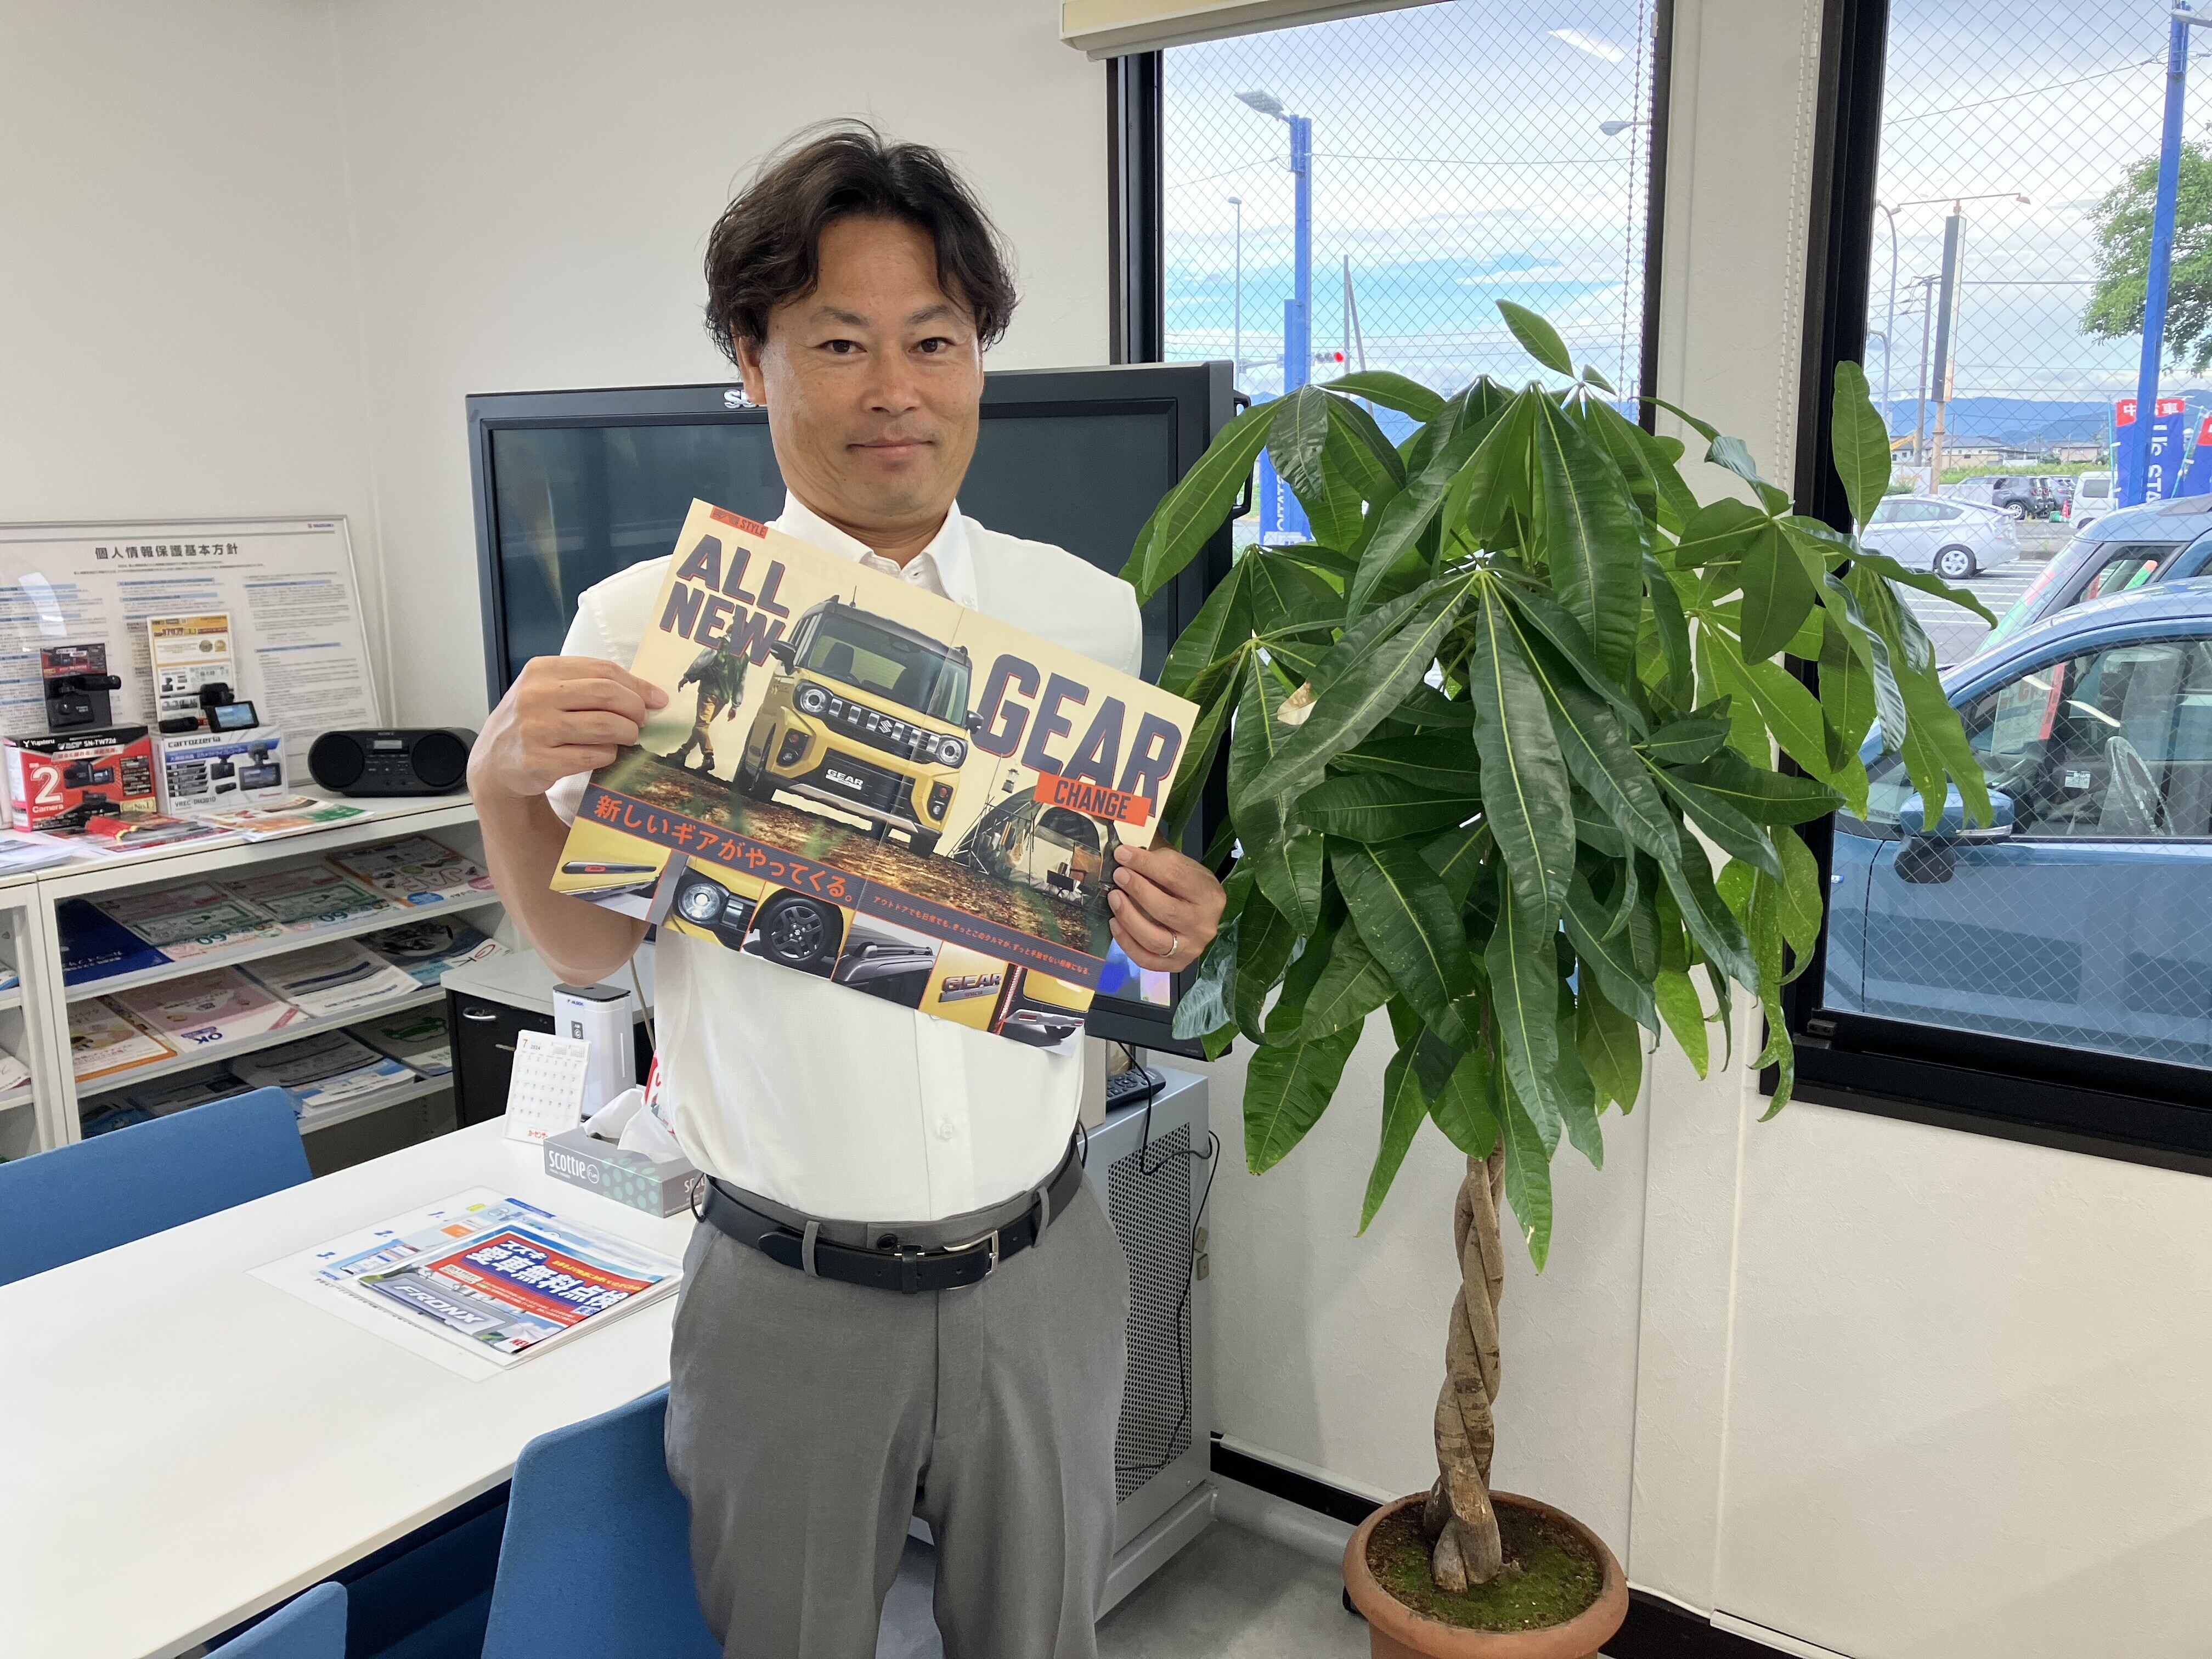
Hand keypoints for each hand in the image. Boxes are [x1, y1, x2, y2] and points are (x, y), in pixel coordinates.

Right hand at [469, 656, 667, 799]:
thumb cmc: (534, 721)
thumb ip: (590, 686)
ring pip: (603, 725)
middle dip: (635, 708)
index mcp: (541, 671)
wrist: (495, 761)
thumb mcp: (551, 692)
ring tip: (628, 736)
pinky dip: (608, 755)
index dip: (637, 685)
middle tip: (643, 720)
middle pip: (606, 694)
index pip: (603, 670)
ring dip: (626, 732)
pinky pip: (592, 755)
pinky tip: (605, 753)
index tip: (657, 699)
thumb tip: (650, 695)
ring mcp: (536, 729)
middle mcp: (535, 696)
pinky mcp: (539, 761)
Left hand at [1107, 843, 1226, 972]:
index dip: (1146, 864)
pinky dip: (1127, 943)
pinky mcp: (1176, 965)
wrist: (1197, 911)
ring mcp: (1191, 949)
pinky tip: (1115, 923)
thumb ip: (1156, 862)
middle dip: (1138, 890)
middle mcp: (1204, 926)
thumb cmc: (1185, 885)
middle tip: (1119, 875)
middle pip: (1167, 911)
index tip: (1122, 854)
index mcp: (1210, 896)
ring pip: (1155, 940)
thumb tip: (1124, 857)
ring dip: (1129, 917)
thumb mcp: (1178, 865)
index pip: (1176, 878)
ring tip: (1114, 898)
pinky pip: (1146, 960)